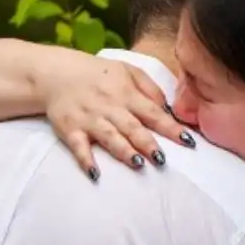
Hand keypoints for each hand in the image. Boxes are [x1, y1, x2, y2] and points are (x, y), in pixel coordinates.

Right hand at [36, 55, 195, 176]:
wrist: (56, 73)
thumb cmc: (98, 74)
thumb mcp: (128, 71)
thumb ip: (150, 88)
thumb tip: (168, 109)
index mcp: (127, 94)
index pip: (153, 113)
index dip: (171, 127)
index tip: (188, 141)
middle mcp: (110, 107)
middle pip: (132, 128)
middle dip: (148, 143)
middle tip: (162, 160)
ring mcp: (90, 119)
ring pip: (109, 137)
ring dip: (123, 151)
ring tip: (138, 164)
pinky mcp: (71, 129)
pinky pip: (78, 147)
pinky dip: (86, 160)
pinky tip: (95, 173)